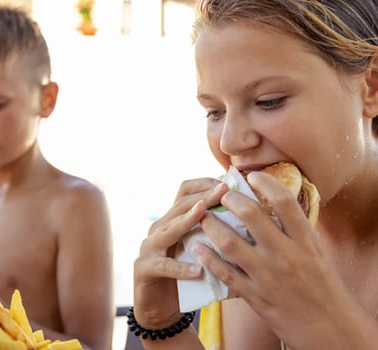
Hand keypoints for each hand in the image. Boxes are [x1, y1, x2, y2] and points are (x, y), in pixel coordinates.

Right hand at [133, 177, 227, 328]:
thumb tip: (252, 224)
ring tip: (205, 216)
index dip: (204, 184)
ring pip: (168, 229)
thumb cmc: (186, 278)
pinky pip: (164, 266)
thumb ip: (215, 236)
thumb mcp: (201, 252)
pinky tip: (199, 270)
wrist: (159, 309)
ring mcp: (149, 248)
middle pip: (179, 206)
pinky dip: (182, 268)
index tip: (228, 182)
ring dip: (187, 221)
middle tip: (224, 191)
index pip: (184, 192)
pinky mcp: (144, 269)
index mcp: (173, 221)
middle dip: (203, 197)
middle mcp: (159, 229)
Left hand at [196, 171, 365, 348]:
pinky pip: (224, 273)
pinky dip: (208, 259)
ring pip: (230, 243)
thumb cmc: (322, 285)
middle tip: (222, 194)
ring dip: (212, 225)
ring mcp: (268, 276)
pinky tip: (198, 247)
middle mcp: (286, 255)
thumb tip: (274, 204)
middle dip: (231, 199)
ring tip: (203, 216)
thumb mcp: (316, 252)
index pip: (284, 202)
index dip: (265, 183)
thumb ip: (295, 230)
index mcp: (305, 241)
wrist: (329, 327)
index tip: (252, 175)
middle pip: (251, 216)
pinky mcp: (255, 296)